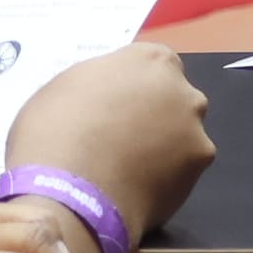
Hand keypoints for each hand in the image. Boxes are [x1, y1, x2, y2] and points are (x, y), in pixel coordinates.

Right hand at [1, 43, 213, 237]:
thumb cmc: (54, 131)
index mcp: (148, 59)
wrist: (69, 193)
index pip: (151, 65)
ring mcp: (195, 128)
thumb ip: (99, 84)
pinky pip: (182, 169)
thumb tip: (107, 96)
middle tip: (123, 139)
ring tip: (130, 171)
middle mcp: (182, 88)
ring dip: (164, 147)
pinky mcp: (198, 168)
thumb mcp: (65, 87)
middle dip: (155, 115)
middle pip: (173, 98)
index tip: (115, 105)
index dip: (132, 87)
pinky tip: (138, 189)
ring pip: (182, 135)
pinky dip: (166, 178)